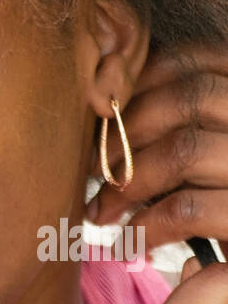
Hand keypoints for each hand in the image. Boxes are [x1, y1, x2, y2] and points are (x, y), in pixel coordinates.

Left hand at [85, 41, 227, 259]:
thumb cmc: (222, 200)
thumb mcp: (208, 149)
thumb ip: (178, 118)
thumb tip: (102, 98)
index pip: (192, 60)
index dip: (137, 82)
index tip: (99, 114)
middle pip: (187, 98)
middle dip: (126, 131)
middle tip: (89, 167)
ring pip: (184, 150)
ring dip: (127, 181)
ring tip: (99, 211)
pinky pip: (189, 208)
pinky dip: (147, 225)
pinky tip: (128, 242)